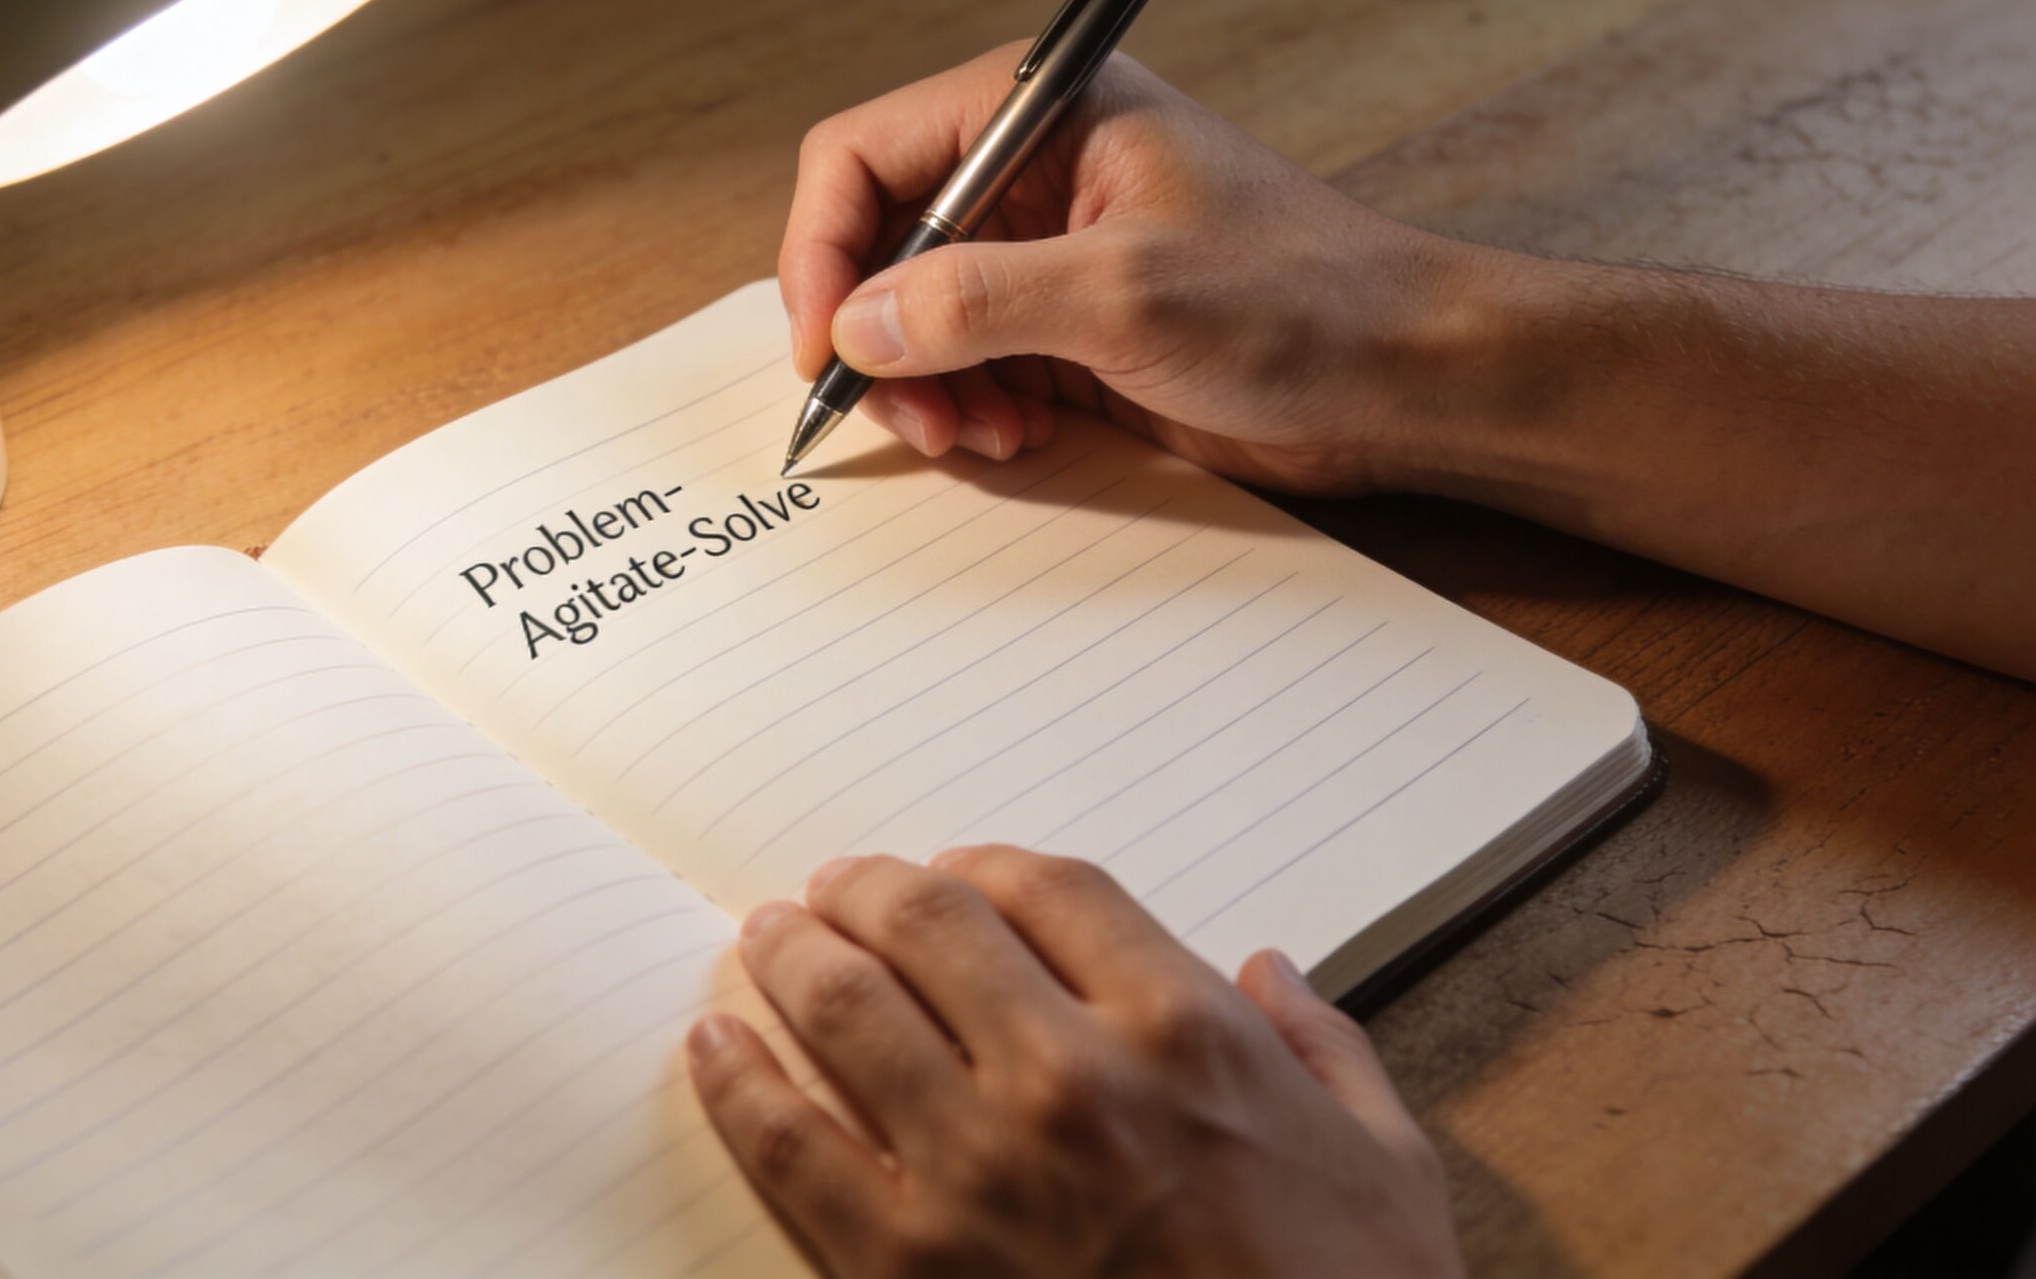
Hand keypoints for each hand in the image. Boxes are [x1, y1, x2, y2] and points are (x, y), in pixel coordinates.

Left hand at [686, 847, 1463, 1277]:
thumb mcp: (1387, 1166)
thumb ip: (1327, 1048)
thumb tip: (1275, 972)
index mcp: (1187, 1035)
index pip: (1049, 889)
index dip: (984, 866)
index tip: (955, 874)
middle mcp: (1072, 1081)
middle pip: (928, 925)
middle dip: (868, 890)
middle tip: (836, 890)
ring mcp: (979, 1174)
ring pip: (845, 1011)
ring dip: (793, 958)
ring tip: (771, 942)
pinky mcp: (904, 1267)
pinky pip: (788, 1148)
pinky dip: (738, 1083)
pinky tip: (717, 1048)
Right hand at [781, 43, 1487, 494]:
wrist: (1410, 377)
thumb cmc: (1303, 302)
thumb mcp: (1125, 295)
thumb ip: (978, 302)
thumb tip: (857, 326)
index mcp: (1042, 109)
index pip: (865, 156)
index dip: (823, 252)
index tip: (827, 348)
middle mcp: (1031, 171)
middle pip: (876, 242)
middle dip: (876, 337)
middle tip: (913, 417)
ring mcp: (1048, 250)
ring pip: (914, 316)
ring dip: (924, 387)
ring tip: (979, 436)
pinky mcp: (1069, 324)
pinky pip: (969, 363)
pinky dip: (969, 408)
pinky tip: (1016, 438)